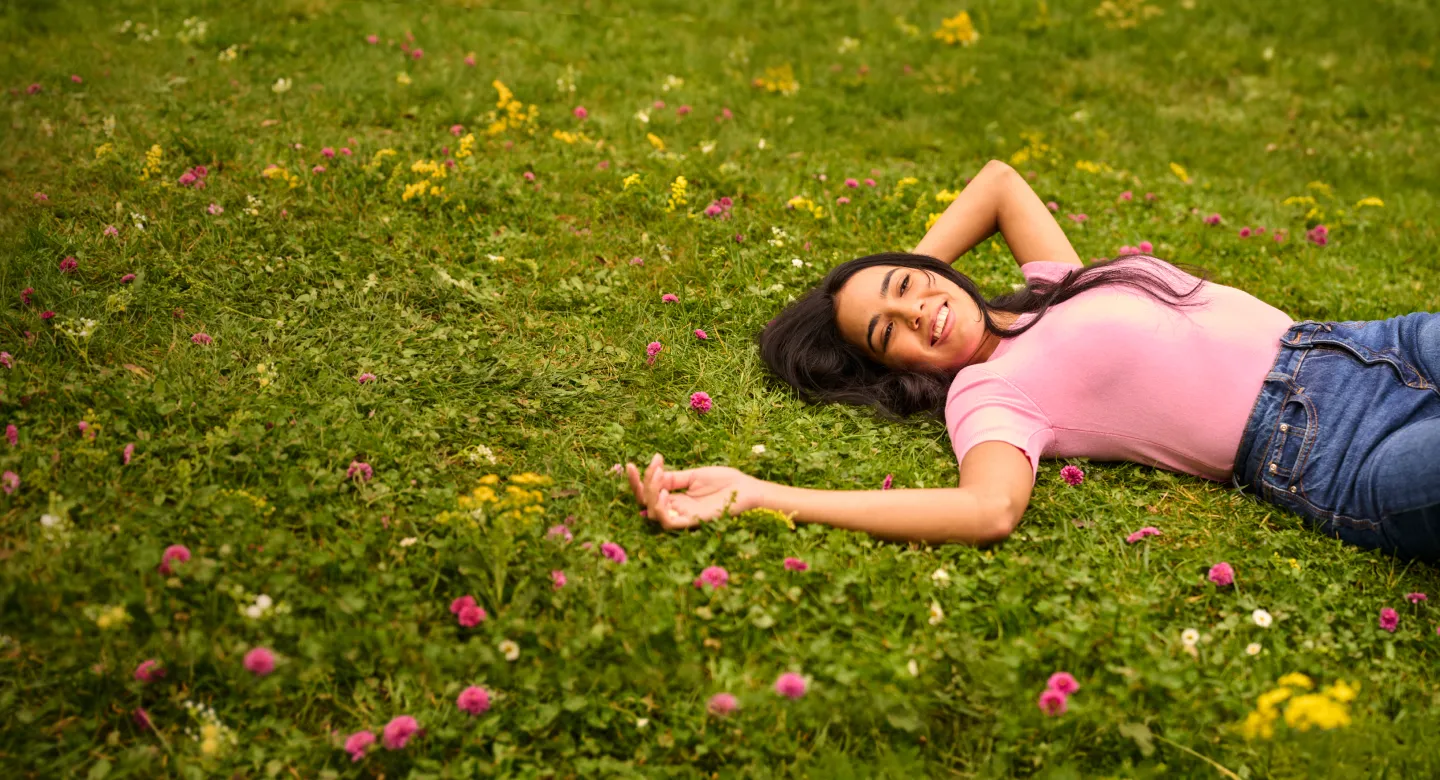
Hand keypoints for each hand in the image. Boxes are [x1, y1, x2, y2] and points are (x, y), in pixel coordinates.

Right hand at [624, 453, 765, 529]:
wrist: (747, 489)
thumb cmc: (725, 482)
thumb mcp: (695, 475)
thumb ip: (674, 478)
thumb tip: (653, 473)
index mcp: (675, 497)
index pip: (647, 493)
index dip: (636, 481)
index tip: (630, 465)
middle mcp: (676, 508)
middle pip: (645, 503)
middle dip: (642, 484)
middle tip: (653, 466)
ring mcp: (684, 517)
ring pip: (653, 513)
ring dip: (650, 495)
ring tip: (659, 479)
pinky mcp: (693, 522)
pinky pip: (669, 522)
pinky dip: (661, 509)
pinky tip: (664, 494)